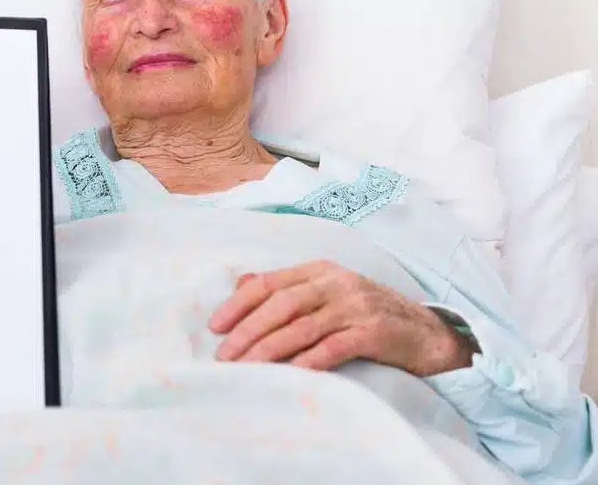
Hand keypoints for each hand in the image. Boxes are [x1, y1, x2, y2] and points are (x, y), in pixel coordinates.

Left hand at [208, 260, 472, 376]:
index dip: (239, 303)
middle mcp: (336, 283)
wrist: (427, 333)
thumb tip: (240, 285)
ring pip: (303, 326)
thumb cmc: (366, 315)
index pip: (269, 282)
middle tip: (224, 354)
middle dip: (248, 329)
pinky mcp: (375, 332)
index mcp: (319, 270)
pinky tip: (290, 373)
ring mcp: (356, 306)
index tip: (215, 326)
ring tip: (246, 367)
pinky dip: (309, 360)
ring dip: (270, 348)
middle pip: (282, 304)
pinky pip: (335, 347)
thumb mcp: (326, 294)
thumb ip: (287, 288)